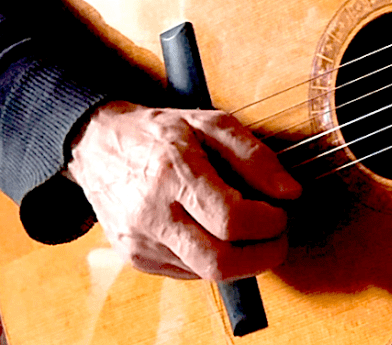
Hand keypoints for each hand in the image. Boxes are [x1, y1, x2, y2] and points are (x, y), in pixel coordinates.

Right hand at [66, 101, 301, 280]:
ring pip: (207, 273)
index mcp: (172, 174)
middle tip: (279, 236)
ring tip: (254, 233)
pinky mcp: (136, 258)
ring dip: (244, 261)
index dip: (269, 223)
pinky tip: (220, 235)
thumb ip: (255, 156)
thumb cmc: (159, 132)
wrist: (96, 145)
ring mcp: (140, 242)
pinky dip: (216, 259)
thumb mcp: (210, 123)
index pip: (231, 219)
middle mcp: (152, 214)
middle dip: (263, 256)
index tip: (282, 212)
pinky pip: (189, 272)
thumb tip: (290, 192)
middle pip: (220, 262)